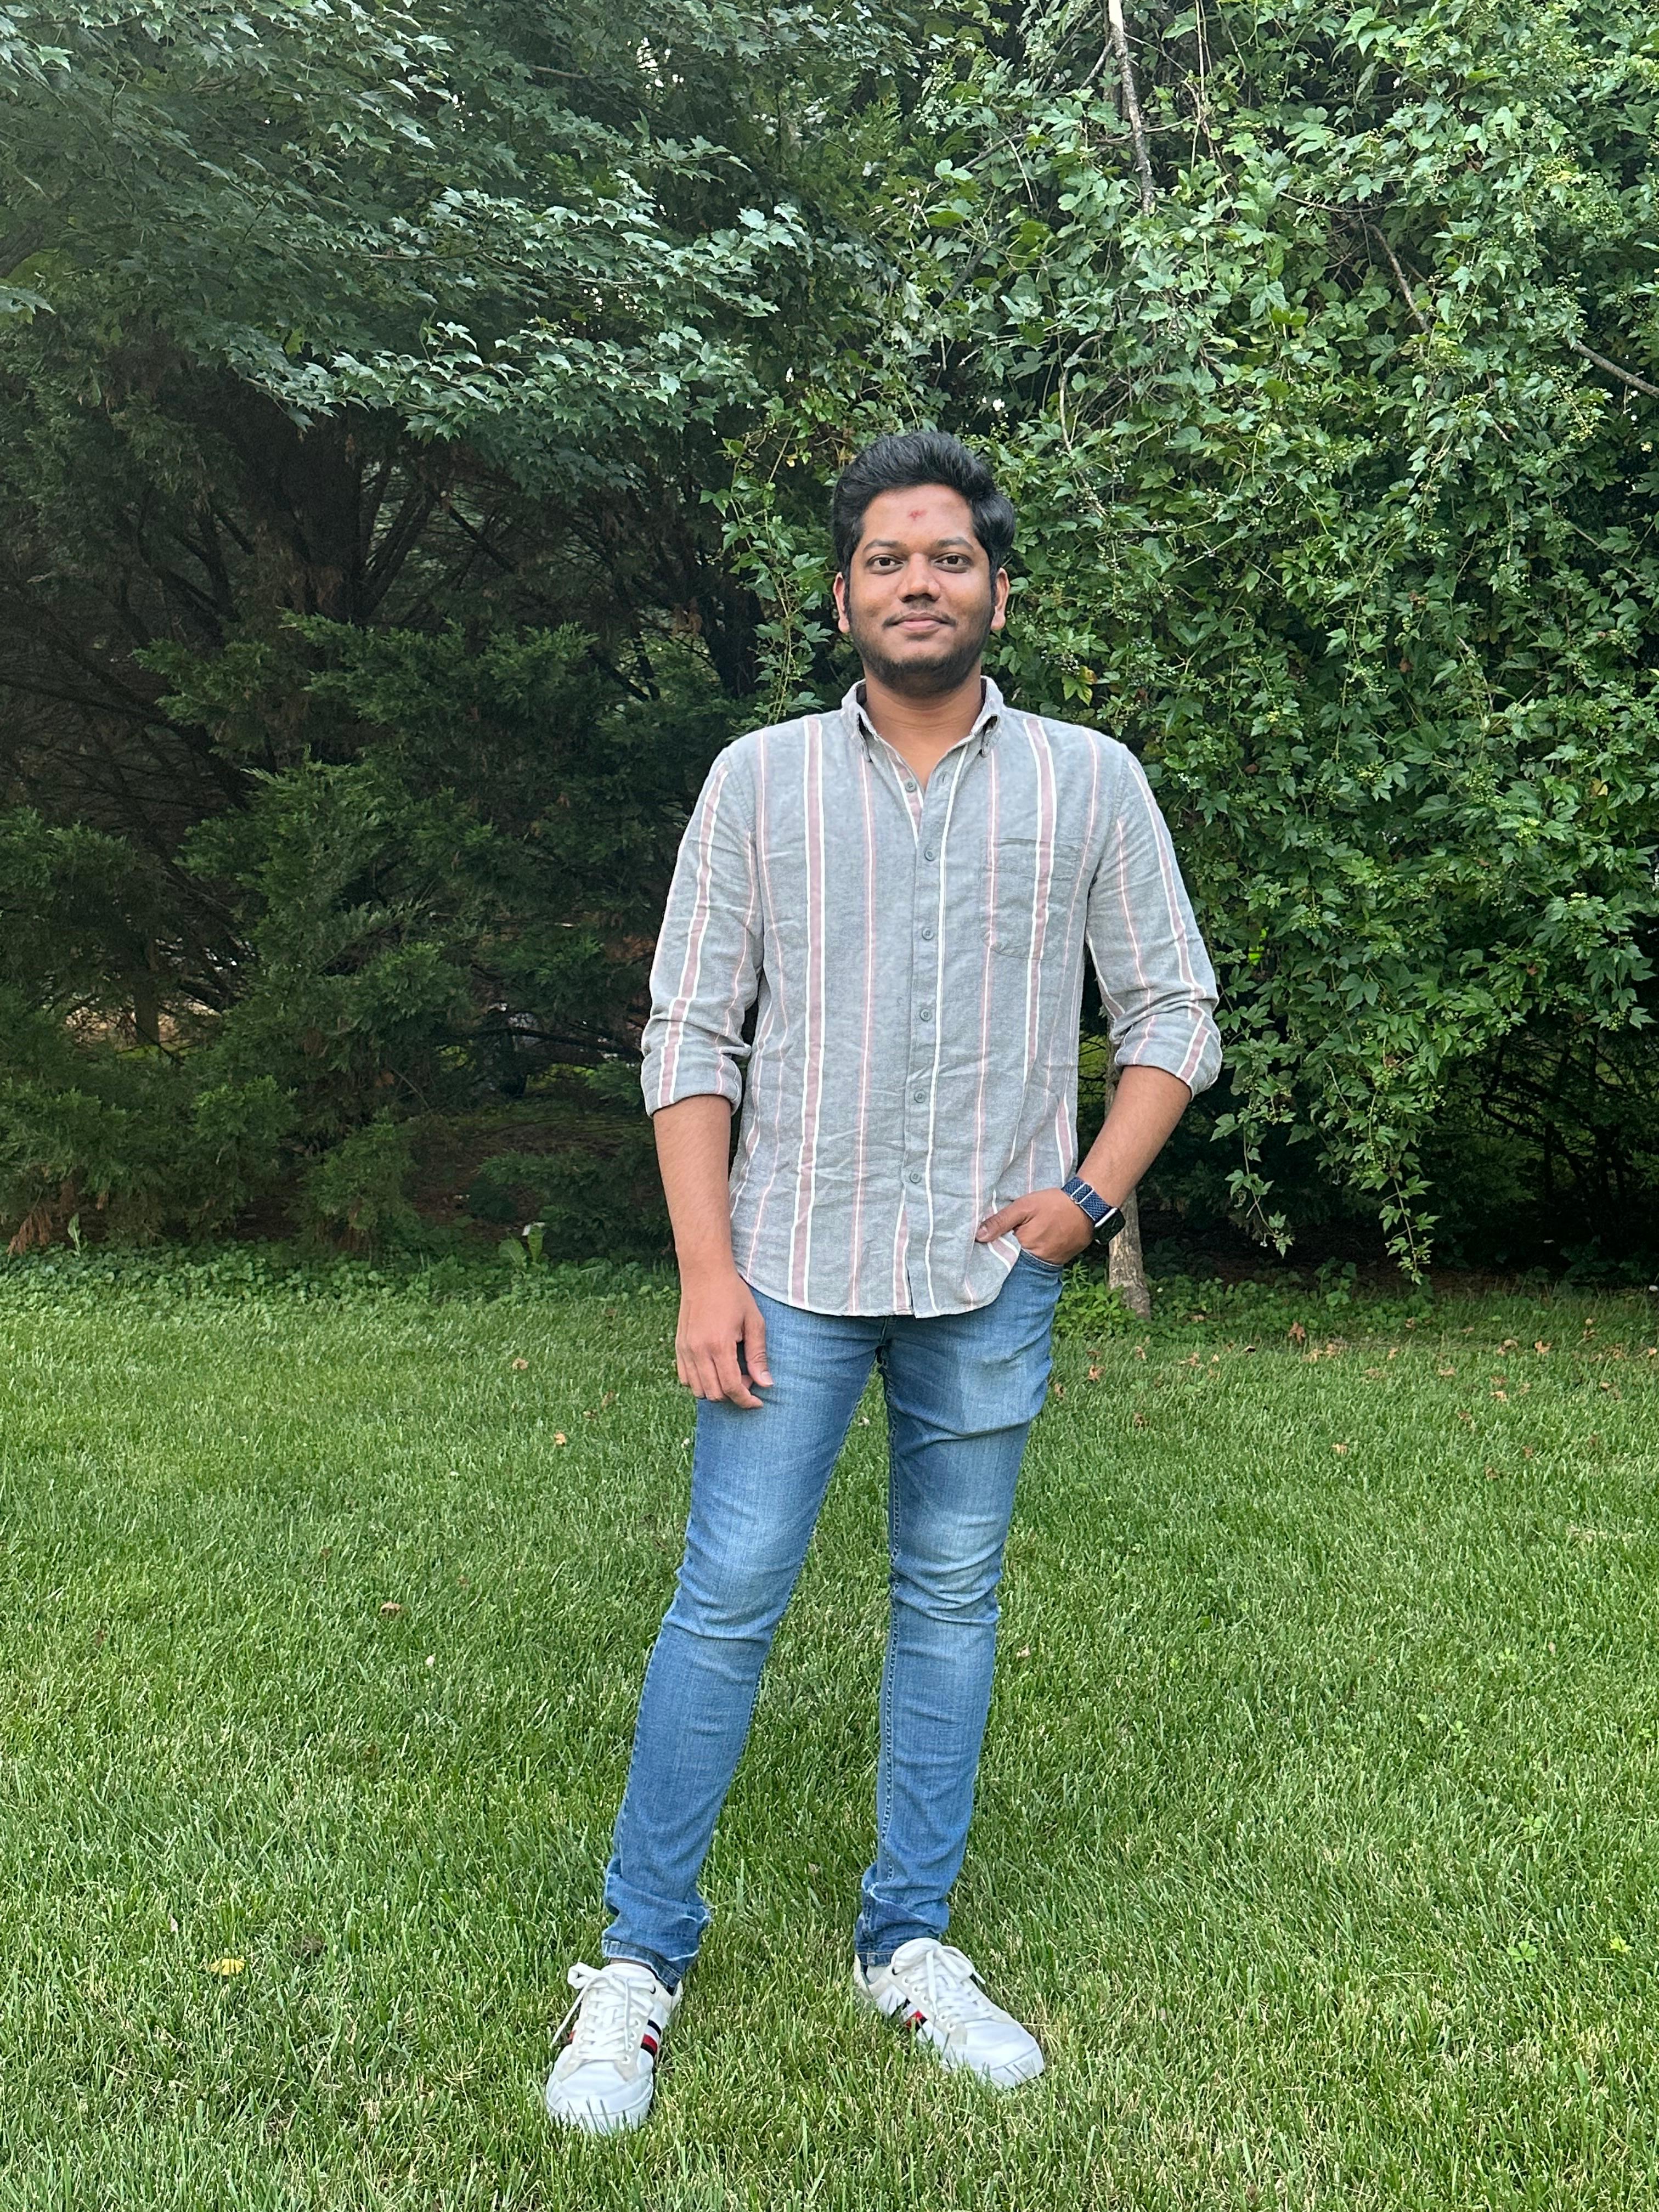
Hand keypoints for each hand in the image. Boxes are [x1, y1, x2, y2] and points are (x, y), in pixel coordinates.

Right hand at [675, 1264, 772, 1406]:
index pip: (731, 1387)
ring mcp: (685, 1349)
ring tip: (730, 1373)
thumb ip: (758, 1355)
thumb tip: (766, 1383)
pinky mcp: (678, 1346)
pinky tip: (713, 1369)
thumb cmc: (733, 1295)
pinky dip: (700, 1382)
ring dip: (716, 1390)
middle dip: (733, 1395)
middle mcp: (698, 1351)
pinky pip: (685, 1378)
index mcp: (719, 1345)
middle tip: (746, 1378)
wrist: (705, 1273)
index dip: (746, 1400)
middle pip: (714, 1393)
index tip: (757, 1401)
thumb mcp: (754, 1322)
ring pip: (697, 1389)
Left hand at [975, 1187, 1094, 1267]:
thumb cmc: (1054, 1204)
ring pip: (1027, 1261)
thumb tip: (978, 1237)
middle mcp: (1036, 1261)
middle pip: (1014, 1260)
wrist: (1088, 1207)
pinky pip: (1041, 1261)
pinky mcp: (1059, 1261)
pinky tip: (1035, 1241)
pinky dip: (1035, 1253)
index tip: (984, 1244)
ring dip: (1021, 1254)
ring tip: (1020, 1239)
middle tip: (1004, 1238)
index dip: (993, 1248)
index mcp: (1024, 1247)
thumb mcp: (1024, 1207)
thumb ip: (1000, 1221)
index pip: (1000, 1255)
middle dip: (1007, 1252)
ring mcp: (1049, 1263)